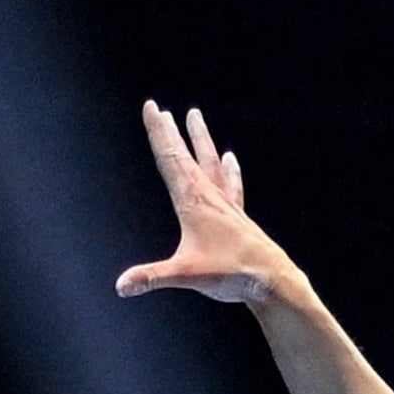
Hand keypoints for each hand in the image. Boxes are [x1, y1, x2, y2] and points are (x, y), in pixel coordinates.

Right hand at [113, 101, 294, 305]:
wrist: (271, 279)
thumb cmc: (231, 273)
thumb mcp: (185, 275)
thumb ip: (151, 277)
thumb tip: (122, 286)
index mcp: (193, 202)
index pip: (170, 159)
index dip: (158, 132)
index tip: (151, 108)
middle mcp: (209, 196)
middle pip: (185, 155)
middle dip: (170, 132)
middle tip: (160, 109)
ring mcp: (225, 204)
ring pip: (209, 162)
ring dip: (200, 140)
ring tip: (194, 116)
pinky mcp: (237, 215)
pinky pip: (231, 184)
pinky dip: (228, 170)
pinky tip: (229, 158)